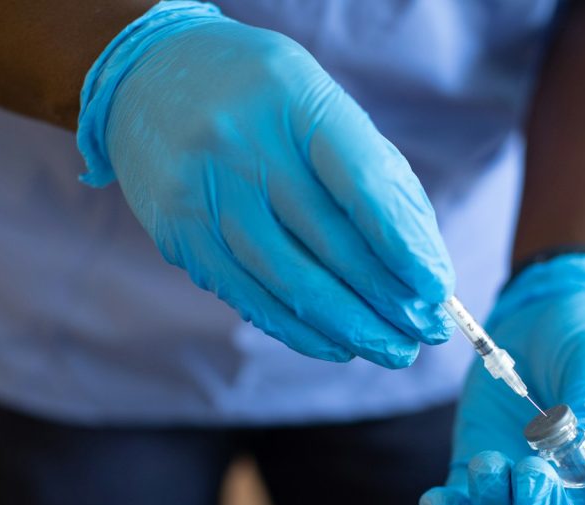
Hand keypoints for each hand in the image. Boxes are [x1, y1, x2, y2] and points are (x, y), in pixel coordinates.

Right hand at [77, 3, 452, 367]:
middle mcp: (244, 146)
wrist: (147, 75)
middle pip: (331, 244)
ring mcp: (206, 194)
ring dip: (353, 329)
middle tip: (429, 331)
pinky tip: (341, 345)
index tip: (438, 289)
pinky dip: (303, 332)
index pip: (362, 185)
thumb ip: (374, 173)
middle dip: (389, 300)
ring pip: (292, 284)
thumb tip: (422, 263)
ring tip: (395, 350)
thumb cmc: (262, 96)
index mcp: (294, 100)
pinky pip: (251, 300)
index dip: (405, 245)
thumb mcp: (321, 102)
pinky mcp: (182, 237)